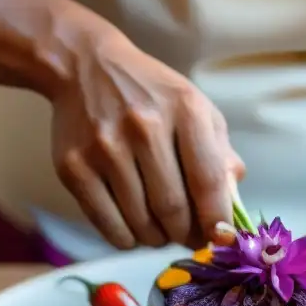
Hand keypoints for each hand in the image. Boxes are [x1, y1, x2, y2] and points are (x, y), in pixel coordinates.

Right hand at [49, 25, 243, 249]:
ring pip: (141, 223)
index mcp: (184, 110)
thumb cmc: (151, 95)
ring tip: (162, 231)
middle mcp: (143, 128)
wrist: (84, 67)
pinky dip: (127, 239)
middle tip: (190, 238)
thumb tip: (231, 204)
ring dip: (158, 239)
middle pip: (173, 209)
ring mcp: (105, 149)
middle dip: (187, 235)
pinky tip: (134, 229)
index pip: (207, 181)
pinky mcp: (74, 168)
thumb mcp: (196, 108)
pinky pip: (108, 225)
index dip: (217, 220)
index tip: (220, 238)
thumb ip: (220, 154)